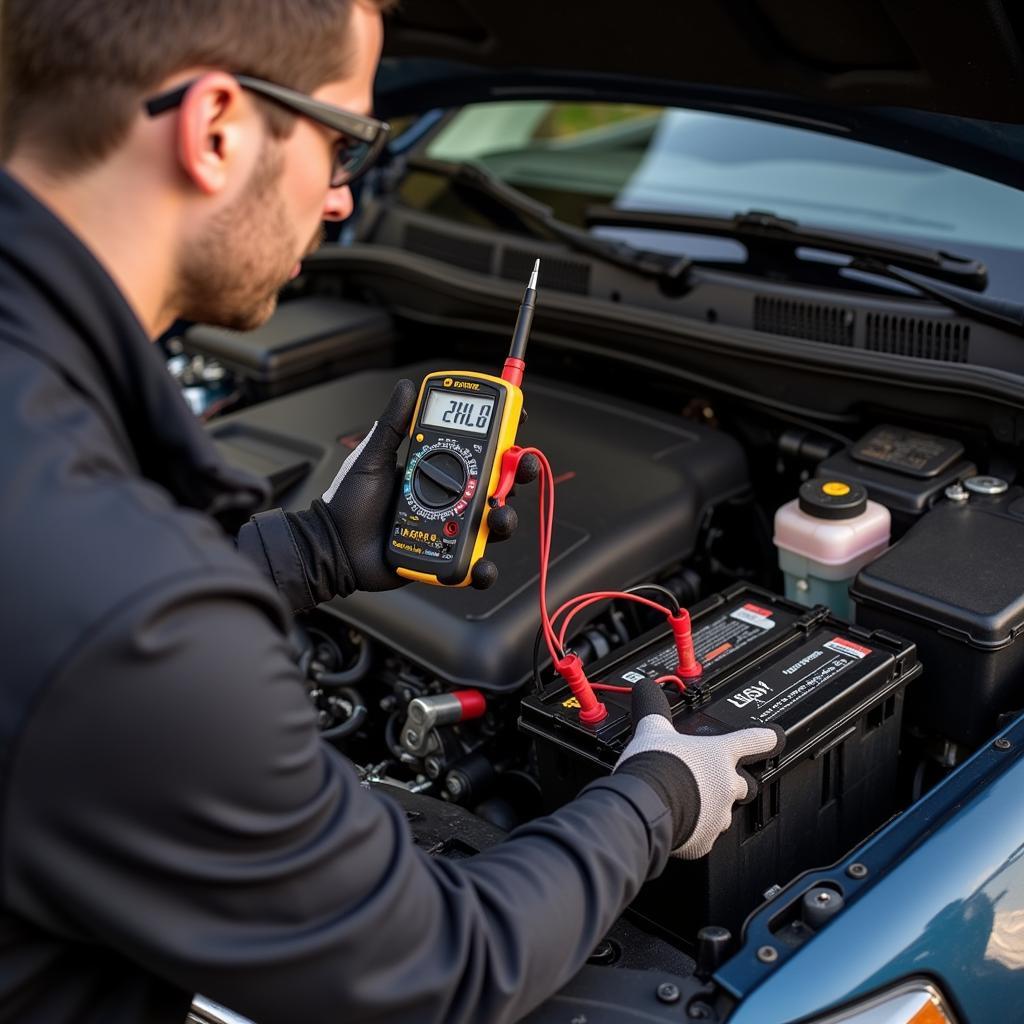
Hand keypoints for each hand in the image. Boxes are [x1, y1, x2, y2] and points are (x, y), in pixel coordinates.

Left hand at [318, 380, 535, 591]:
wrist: (333, 546)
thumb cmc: (350, 503)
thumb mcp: (373, 456)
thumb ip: (393, 423)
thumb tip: (408, 386)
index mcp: (440, 472)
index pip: (481, 453)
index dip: (503, 440)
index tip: (516, 421)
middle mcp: (452, 500)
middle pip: (499, 486)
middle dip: (518, 475)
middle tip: (520, 469)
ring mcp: (452, 530)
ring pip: (493, 524)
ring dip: (506, 519)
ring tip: (497, 516)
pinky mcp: (445, 561)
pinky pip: (473, 567)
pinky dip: (483, 570)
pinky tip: (479, 566)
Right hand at [613, 680, 783, 857]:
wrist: (645, 803)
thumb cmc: (655, 766)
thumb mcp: (653, 729)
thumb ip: (654, 708)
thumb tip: (646, 687)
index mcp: (718, 754)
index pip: (752, 741)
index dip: (766, 738)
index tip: (775, 737)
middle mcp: (726, 784)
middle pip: (744, 784)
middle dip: (732, 783)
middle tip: (708, 780)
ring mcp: (719, 814)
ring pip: (723, 813)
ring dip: (709, 808)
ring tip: (683, 802)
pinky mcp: (705, 840)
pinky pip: (703, 837)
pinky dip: (693, 832)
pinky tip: (674, 821)